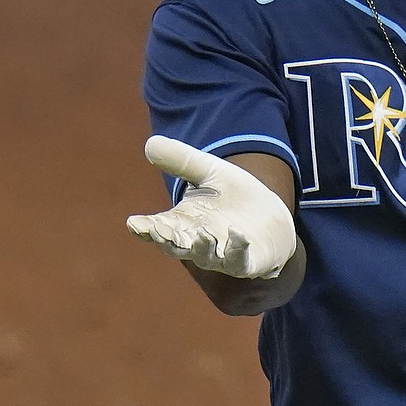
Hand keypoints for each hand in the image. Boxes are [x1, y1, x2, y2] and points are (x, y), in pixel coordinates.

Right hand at [126, 136, 296, 279]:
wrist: (271, 216)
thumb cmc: (233, 195)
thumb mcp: (209, 171)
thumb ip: (181, 160)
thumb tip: (150, 143)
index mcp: (183, 222)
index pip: (159, 228)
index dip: (146, 228)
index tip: (134, 223)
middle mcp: (198, 242)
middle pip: (176, 245)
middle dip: (166, 240)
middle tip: (156, 231)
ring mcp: (222, 255)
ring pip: (206, 257)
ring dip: (202, 247)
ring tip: (201, 234)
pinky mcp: (247, 262)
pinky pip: (240, 261)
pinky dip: (237, 251)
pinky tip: (238, 235)